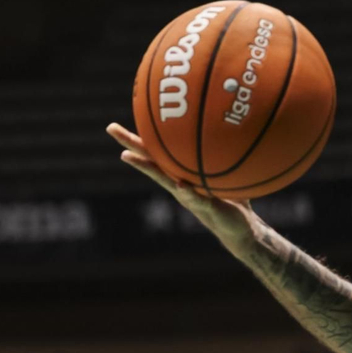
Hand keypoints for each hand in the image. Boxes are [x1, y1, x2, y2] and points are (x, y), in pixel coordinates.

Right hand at [106, 123, 254, 245]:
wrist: (241, 229)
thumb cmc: (232, 197)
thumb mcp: (228, 172)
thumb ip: (224, 155)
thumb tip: (227, 126)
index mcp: (181, 174)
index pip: (158, 153)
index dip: (140, 139)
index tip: (118, 123)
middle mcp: (178, 184)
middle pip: (151, 162)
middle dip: (131, 145)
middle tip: (111, 128)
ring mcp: (188, 196)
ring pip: (165, 180)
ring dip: (147, 168)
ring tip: (128, 156)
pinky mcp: (206, 208)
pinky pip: (196, 198)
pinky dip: (188, 192)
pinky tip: (181, 185)